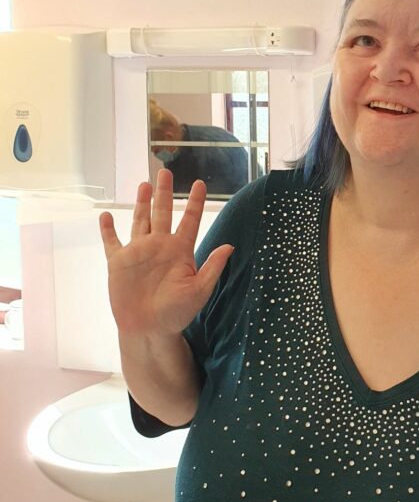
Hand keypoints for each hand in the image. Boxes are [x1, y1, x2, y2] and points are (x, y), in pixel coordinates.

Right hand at [99, 169, 233, 337]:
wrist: (149, 330)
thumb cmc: (177, 313)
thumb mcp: (199, 290)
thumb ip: (212, 268)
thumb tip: (229, 246)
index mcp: (180, 251)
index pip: (190, 220)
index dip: (195, 202)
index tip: (200, 183)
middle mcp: (159, 247)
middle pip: (163, 212)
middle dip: (164, 192)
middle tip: (166, 171)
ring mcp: (139, 253)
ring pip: (140, 221)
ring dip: (141, 203)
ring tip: (144, 184)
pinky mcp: (118, 263)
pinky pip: (111, 242)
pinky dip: (107, 230)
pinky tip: (105, 216)